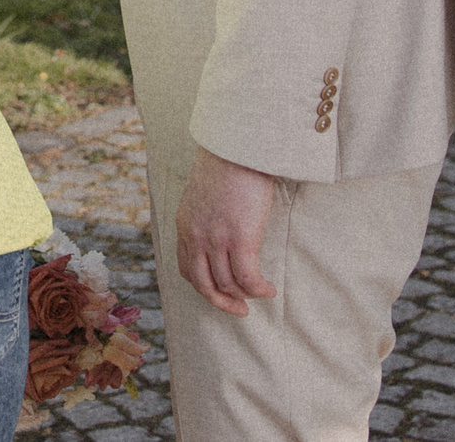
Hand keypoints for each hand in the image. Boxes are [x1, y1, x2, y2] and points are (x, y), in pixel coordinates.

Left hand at [175, 148, 278, 316]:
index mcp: (185, 224)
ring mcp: (216, 239)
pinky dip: (259, 289)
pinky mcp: (240, 238)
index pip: (188, 269)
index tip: (221, 293)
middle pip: (204, 285)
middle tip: (240, 310)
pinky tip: (270, 289)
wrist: (239, 145)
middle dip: (223, 302)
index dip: (205, 287)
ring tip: (261, 295)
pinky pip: (248, 278)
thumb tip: (224, 226)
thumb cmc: (228, 161)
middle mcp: (196, 236)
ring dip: (246, 296)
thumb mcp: (205, 191)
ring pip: (228, 284)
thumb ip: (207, 213)